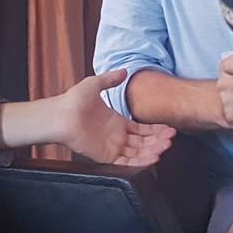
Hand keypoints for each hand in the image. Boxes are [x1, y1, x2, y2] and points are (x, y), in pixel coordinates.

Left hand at [54, 70, 175, 165]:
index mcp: (116, 122)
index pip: (142, 130)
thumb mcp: (95, 84)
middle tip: (172, 137)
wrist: (60, 114)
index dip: (156, 130)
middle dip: (159, 140)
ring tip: (166, 146)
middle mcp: (116, 136)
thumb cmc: (73, 100)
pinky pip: (126, 162)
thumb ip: (110, 79)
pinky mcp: (106, 156)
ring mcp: (112, 147)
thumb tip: (124, 71)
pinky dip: (140, 161)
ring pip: (138, 152)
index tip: (169, 128)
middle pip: (143, 142)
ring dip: (153, 150)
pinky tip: (153, 157)